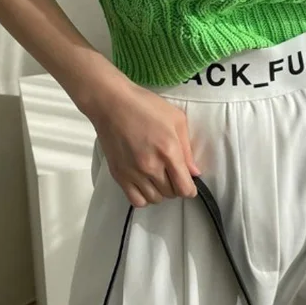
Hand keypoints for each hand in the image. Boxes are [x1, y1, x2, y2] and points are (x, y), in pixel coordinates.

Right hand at [85, 77, 200, 207]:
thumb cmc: (146, 106)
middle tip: (173, 173)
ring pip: (155, 199)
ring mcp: (133, 173)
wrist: (111, 104)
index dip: (190, 189)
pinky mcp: (119, 175)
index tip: (189, 182)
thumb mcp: (176, 119)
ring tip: (159, 177)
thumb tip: (194, 172)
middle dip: (176, 187)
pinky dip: (144, 197)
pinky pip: (136, 201)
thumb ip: (187, 148)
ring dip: (161, 192)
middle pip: (171, 194)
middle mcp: (151, 167)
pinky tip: (145, 184)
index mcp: (168, 151)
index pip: (184, 188)